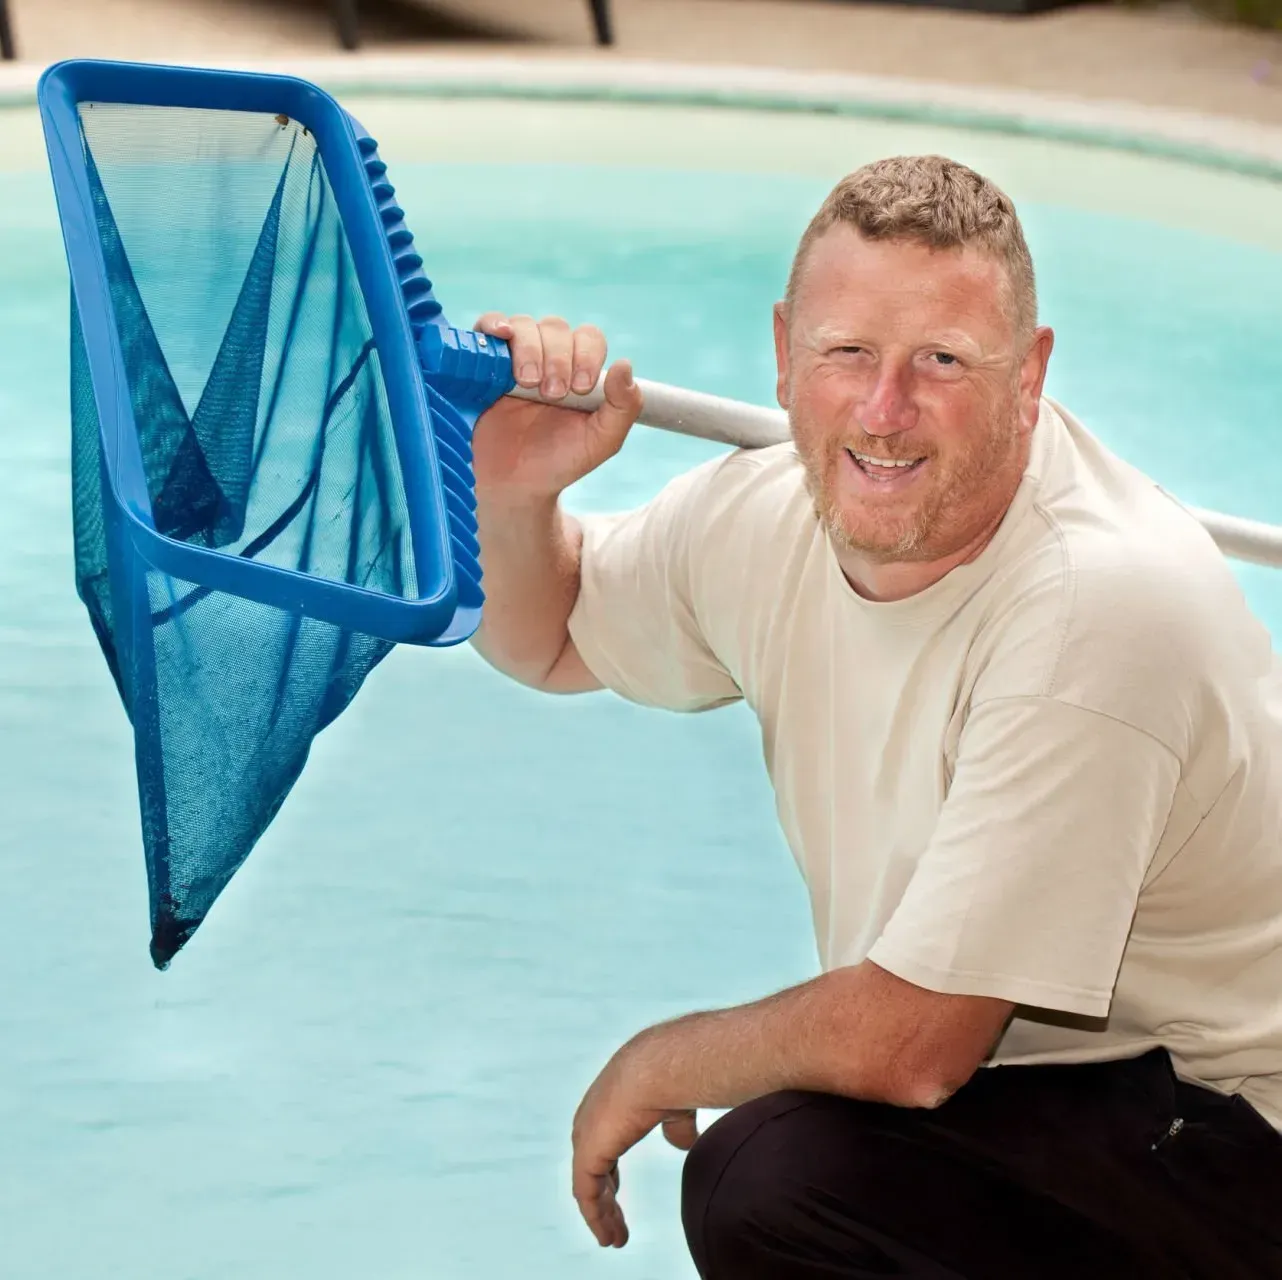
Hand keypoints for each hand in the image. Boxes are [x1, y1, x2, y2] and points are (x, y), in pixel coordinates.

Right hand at [471, 313, 643, 500]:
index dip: (587, 354)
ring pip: (525, 326)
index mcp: (580, 369)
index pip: (589, 338)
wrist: (515, 484)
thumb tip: (624, 364)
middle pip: (556, 328)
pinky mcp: (485, 361)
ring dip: (530, 349)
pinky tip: (503, 335)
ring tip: (528, 383)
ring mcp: (515, 357)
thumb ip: (623, 407)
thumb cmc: (560, 460)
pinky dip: (495, 323)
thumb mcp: (602, 440)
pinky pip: (488, 325)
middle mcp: (549, 357)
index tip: (580, 388)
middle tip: (552, 394)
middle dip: (558, 358)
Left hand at [570, 1037, 699, 1248]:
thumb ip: (675, 1127)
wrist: (659, 1068)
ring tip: (614, 1239)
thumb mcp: (674, 1107)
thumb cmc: (671, 1078)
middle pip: (592, 1169)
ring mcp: (585, 1136)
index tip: (619, 1195)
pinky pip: (586, 1195)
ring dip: (601, 1215)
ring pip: (588, 1186)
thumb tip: (683, 1143)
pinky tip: (607, 1235)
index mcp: (609, 1106)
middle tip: (615, 1226)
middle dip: (604, 1199)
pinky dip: (595, 1217)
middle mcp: (590, 1120)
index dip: (610, 1174)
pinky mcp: (587, 1154)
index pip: (603, 1147)